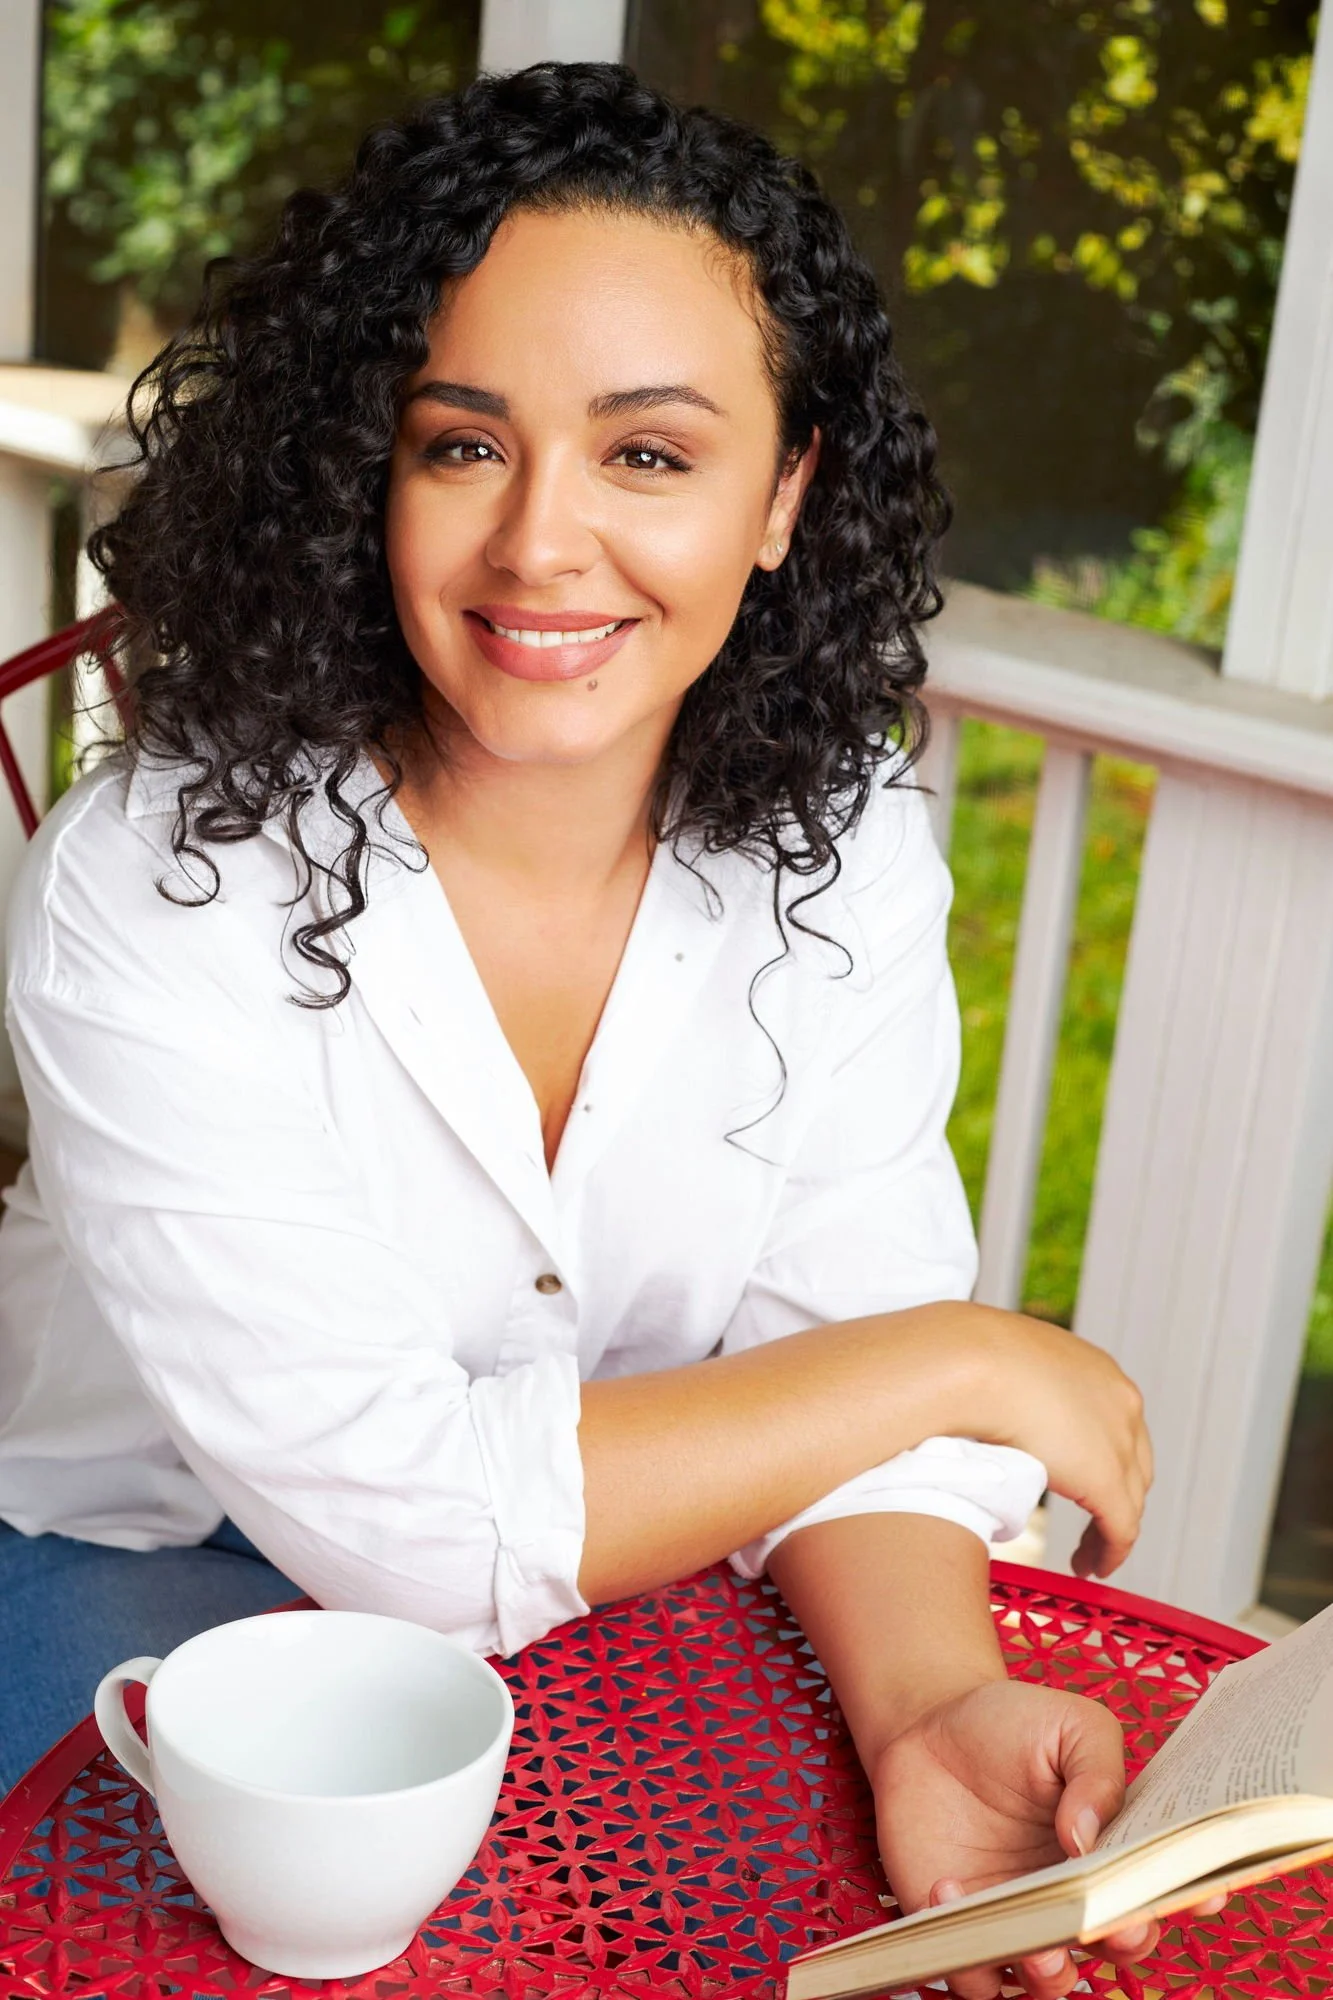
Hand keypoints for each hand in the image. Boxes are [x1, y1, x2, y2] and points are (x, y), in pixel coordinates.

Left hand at [870, 1677, 1224, 1999]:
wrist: (928, 1727)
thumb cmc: (1009, 1724)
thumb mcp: (1066, 1724)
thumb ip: (1096, 1773)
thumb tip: (1088, 1839)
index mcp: (1115, 1848)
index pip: (1166, 1885)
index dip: (1191, 1894)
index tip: (1200, 1892)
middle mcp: (1076, 1896)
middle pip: (1118, 1944)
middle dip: (1124, 1942)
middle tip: (1113, 1923)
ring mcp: (1023, 1918)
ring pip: (1050, 1981)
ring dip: (1050, 1976)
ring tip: (1034, 1946)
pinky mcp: (965, 1928)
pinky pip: (972, 1970)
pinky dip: (966, 1953)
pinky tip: (947, 1887)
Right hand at [973, 1308, 1152, 1578]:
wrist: (972, 1362)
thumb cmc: (966, 1359)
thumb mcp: (1003, 1368)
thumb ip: (1013, 1389)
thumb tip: (989, 1405)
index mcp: (1096, 1370)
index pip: (1116, 1424)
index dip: (1104, 1459)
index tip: (1084, 1482)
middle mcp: (1119, 1400)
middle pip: (1132, 1463)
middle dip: (1116, 1497)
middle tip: (1093, 1527)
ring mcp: (1119, 1439)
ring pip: (1130, 1498)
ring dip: (1110, 1530)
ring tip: (1088, 1556)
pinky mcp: (1107, 1478)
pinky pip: (1121, 1528)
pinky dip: (1111, 1551)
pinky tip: (1093, 1566)